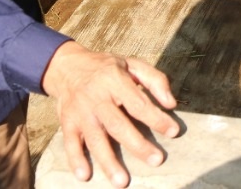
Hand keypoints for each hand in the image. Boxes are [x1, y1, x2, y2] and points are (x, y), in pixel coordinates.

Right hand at [41, 41, 178, 187]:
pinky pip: (70, 143)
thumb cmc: (107, 68)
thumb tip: (171, 104)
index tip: (173, 131)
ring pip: (95, 139)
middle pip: (118, 125)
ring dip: (108, 161)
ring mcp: (80, 112)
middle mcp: (96, 98)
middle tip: (157, 160)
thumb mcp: (132, 64)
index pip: (138, 103)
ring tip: (122, 182)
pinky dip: (76, 160)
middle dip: (138, 145)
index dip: (156, 118)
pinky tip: (85, 175)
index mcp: (115, 81)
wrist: (67, 66)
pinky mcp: (67, 123)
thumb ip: (155, 80)